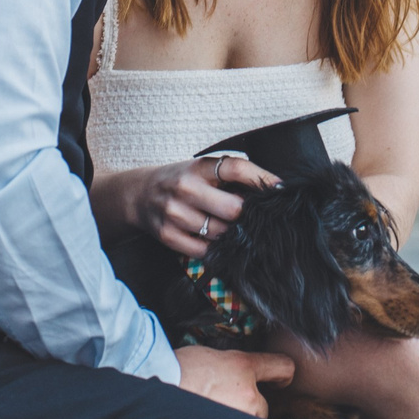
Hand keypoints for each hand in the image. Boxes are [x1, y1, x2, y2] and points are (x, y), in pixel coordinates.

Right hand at [92, 154, 278, 256]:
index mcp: (198, 167)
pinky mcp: (167, 235)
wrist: (139, 194)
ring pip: (220, 233)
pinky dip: (212, 247)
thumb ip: (229, 177)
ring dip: (229, 233)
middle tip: (246, 215)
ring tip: (225, 225)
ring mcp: (175, 213)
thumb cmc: (181, 180)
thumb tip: (270, 190)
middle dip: (244, 215)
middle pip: (232, 209)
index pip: (237, 168)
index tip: (279, 189)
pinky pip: (203, 250)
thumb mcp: (202, 169)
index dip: (262, 179)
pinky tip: (209, 237)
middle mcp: (185, 188)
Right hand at [173, 346, 294, 417]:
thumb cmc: (176, 372)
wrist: (157, 386)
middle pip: (261, 404)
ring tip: (211, 410)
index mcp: (243, 366)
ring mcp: (240, 417)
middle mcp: (248, 394)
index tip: (278, 380)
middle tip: (221, 399)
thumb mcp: (210, 355)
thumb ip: (232, 365)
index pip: (282, 367)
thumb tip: (237, 375)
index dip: (281, 374)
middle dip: (246, 404)